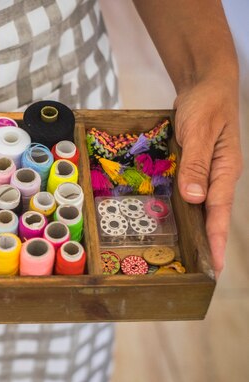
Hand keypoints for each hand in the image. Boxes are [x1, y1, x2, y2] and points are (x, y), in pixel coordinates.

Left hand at [174, 74, 241, 277]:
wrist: (206, 86)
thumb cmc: (205, 104)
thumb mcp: (198, 130)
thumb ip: (194, 163)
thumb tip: (194, 197)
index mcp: (225, 168)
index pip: (220, 210)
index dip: (216, 237)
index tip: (217, 264)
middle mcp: (220, 174)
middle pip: (214, 213)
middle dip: (210, 241)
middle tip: (204, 269)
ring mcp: (210, 171)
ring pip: (204, 205)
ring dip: (200, 228)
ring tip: (193, 254)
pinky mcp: (198, 166)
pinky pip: (194, 191)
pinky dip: (189, 208)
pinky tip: (181, 220)